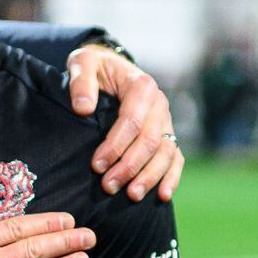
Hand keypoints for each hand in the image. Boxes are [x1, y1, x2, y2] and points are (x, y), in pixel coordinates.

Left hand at [66, 45, 184, 202]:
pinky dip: (172, 177)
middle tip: (108, 186)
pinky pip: (175, 157)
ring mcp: (165, 121)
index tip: (96, 165)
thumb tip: (83, 107)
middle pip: (150, 141)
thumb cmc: (95, 68)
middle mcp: (159, 104)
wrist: (110, 68)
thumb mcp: (83, 62)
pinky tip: (163, 195)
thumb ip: (81, 81)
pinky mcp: (167, 134)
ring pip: (165, 152)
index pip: (132, 121)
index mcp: (141, 85)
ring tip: (132, 196)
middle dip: (130, 166)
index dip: (115, 146)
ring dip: (150, 176)